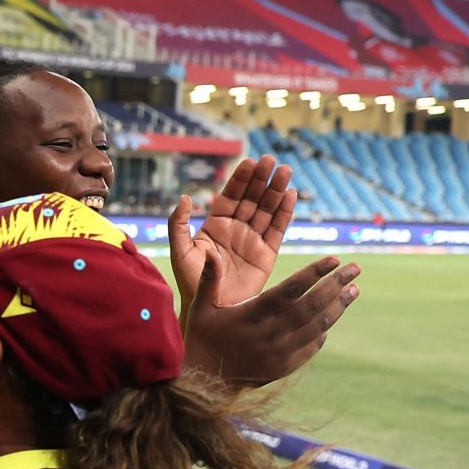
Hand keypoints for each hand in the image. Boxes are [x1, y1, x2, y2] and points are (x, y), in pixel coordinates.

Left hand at [169, 156, 296, 310]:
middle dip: (262, 180)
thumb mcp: (180, 251)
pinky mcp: (267, 254)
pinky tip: (291, 196)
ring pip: (267, 210)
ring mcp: (253, 240)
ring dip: (276, 191)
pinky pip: (277, 230)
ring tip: (285, 172)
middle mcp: (236, 229)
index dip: (240, 179)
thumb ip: (178, 224)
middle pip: (252, 199)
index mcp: (216, 225)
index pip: (230, 196)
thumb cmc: (191, 282)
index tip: (250, 162)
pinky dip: (285, 213)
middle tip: (271, 160)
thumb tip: (184, 197)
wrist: (210, 308)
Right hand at [183, 250, 361, 387]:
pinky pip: (311, 347)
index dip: (314, 273)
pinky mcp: (283, 368)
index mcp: (250, 315)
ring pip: (317, 327)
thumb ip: (209, 279)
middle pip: (311, 306)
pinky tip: (332, 317)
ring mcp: (278, 353)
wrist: (203, 382)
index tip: (334, 259)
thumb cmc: (202, 338)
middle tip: (355, 269)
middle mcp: (268, 334)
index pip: (290, 290)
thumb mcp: (199, 308)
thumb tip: (211, 251)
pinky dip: (323, 331)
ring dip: (338, 307)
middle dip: (335, 285)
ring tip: (353, 290)